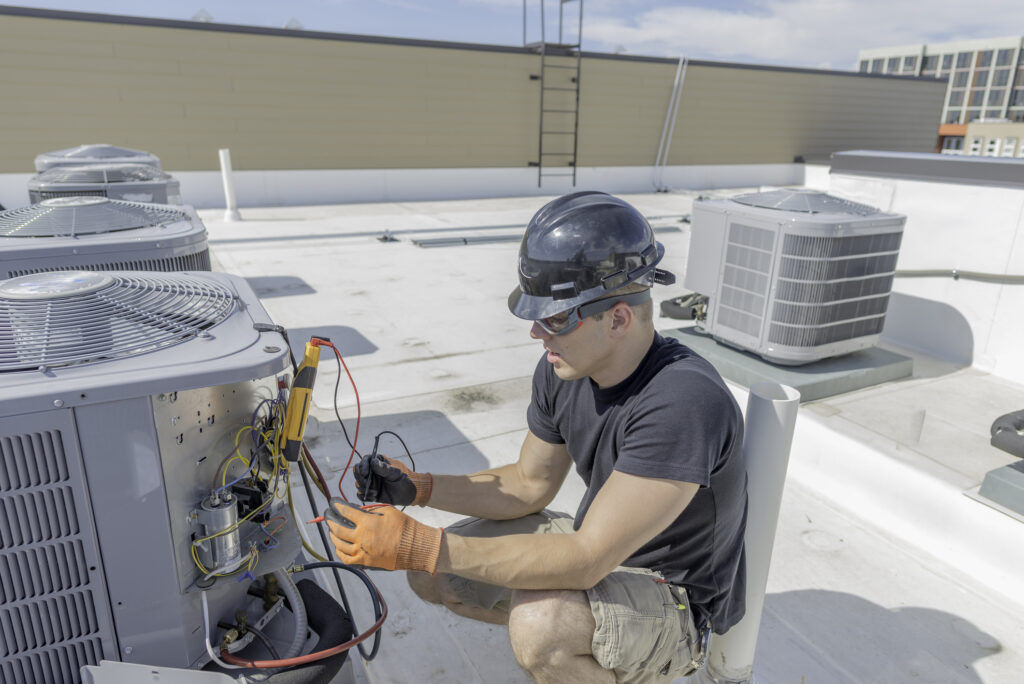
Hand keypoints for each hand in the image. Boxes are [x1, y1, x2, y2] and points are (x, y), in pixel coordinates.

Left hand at [327, 503, 442, 573]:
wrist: (414, 546)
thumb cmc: (403, 526)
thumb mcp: (387, 511)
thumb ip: (370, 511)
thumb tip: (356, 511)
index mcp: (367, 522)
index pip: (345, 511)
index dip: (336, 505)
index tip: (332, 503)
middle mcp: (362, 537)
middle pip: (338, 528)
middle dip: (330, 520)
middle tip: (327, 516)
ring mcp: (362, 551)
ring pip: (339, 544)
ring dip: (333, 536)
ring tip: (332, 531)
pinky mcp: (365, 562)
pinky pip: (347, 559)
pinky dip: (340, 553)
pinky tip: (339, 547)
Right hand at [354, 454, 431, 505]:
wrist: (409, 493)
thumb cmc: (404, 479)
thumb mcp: (395, 473)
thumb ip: (384, 468)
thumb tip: (372, 462)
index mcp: (378, 462)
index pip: (365, 461)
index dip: (362, 466)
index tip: (365, 474)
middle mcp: (372, 472)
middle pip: (358, 472)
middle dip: (361, 479)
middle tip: (367, 485)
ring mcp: (370, 482)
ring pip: (358, 484)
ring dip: (364, 489)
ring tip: (375, 492)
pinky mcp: (370, 493)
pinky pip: (361, 494)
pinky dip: (364, 496)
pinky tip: (374, 497)